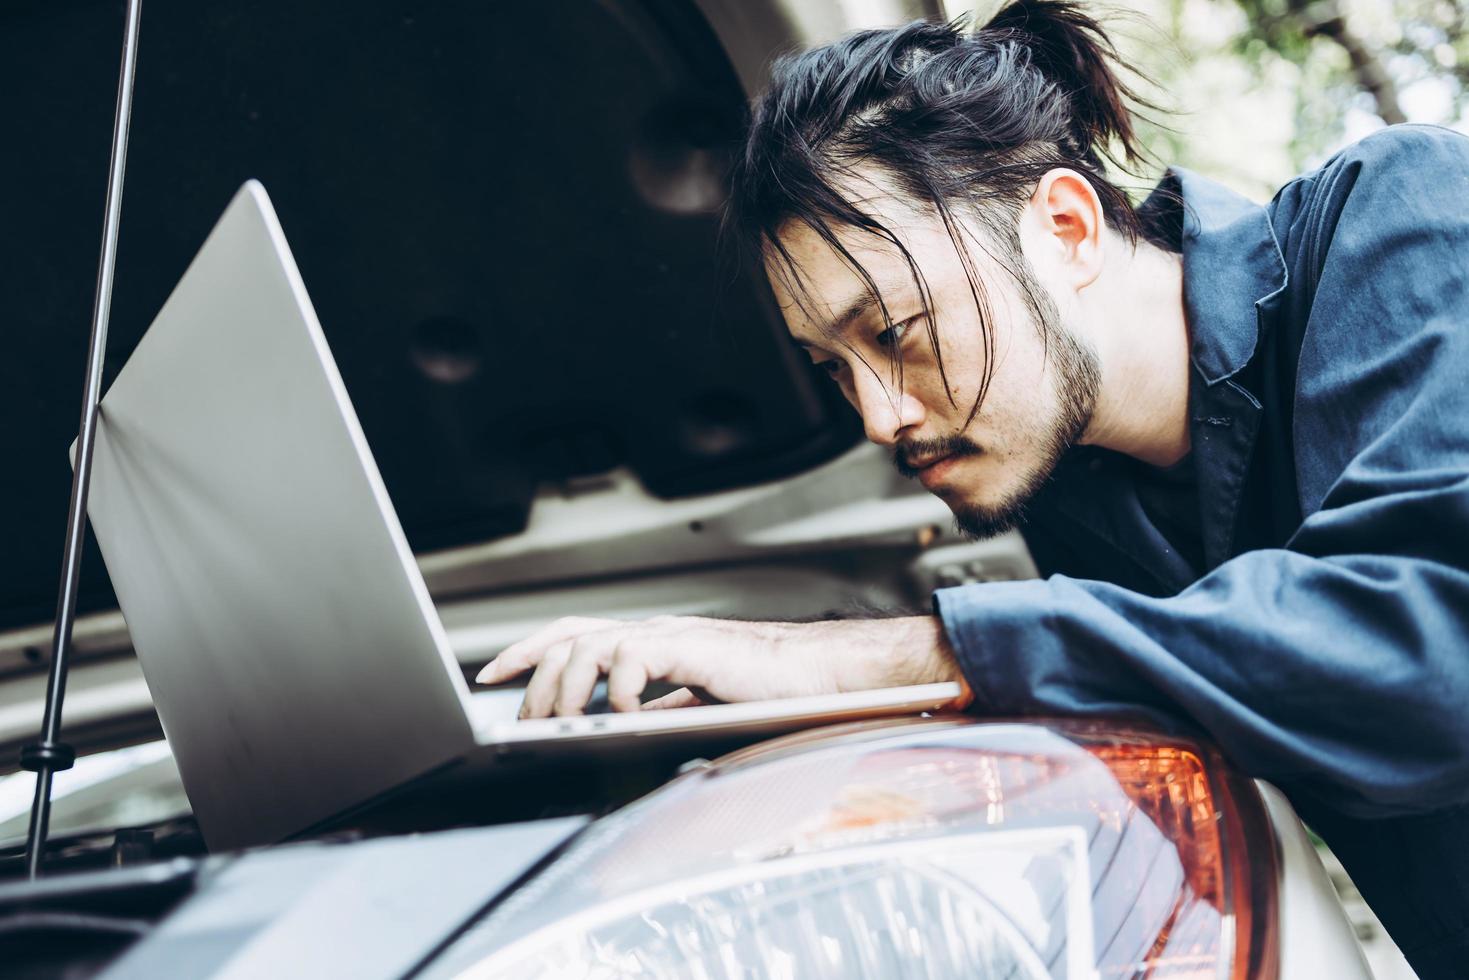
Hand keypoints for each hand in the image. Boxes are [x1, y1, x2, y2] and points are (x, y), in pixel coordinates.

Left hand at [474, 614, 971, 717]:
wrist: (818, 677)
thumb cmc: (766, 690)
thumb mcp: (694, 702)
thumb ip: (657, 706)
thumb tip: (613, 729)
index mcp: (649, 642)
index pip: (572, 634)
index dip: (527, 652)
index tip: (492, 677)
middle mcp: (652, 631)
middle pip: (567, 638)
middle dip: (533, 678)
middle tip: (522, 719)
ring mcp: (668, 636)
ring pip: (587, 646)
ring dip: (565, 688)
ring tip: (562, 724)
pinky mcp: (688, 647)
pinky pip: (630, 659)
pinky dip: (616, 692)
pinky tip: (624, 716)